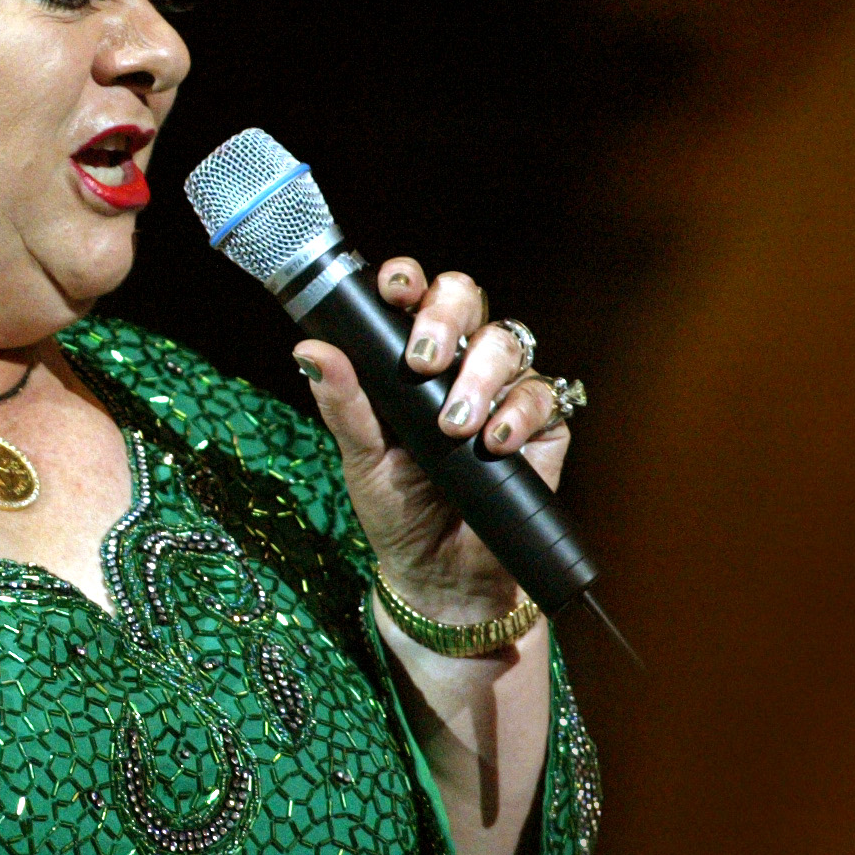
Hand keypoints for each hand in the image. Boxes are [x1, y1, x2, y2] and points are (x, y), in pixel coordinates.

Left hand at [293, 259, 571, 622]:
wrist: (439, 574)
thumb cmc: (396, 508)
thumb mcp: (360, 457)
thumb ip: (343, 404)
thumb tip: (310, 351)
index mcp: (409, 358)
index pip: (413, 297)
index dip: (407, 280)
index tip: (395, 289)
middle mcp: (459, 363)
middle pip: (467, 300)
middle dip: (445, 318)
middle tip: (422, 361)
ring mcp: (503, 391)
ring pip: (508, 342)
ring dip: (480, 375)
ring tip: (453, 424)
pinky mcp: (542, 427)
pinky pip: (543, 395)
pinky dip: (519, 413)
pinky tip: (493, 442)